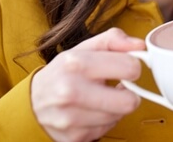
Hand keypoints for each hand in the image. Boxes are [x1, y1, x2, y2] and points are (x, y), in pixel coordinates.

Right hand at [31, 28, 145, 141]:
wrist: (32, 102)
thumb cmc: (64, 72)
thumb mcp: (84, 48)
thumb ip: (113, 40)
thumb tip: (140, 45)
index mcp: (76, 63)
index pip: (129, 68)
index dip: (134, 67)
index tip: (127, 68)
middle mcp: (70, 91)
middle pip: (129, 102)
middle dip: (130, 94)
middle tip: (120, 87)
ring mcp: (70, 118)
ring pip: (119, 117)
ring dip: (116, 107)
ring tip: (102, 97)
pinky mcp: (73, 137)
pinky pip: (106, 130)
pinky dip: (104, 120)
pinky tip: (93, 111)